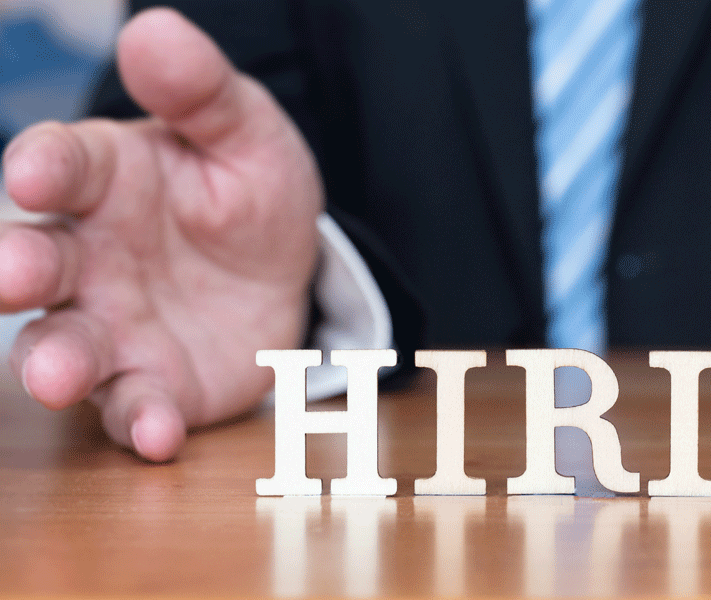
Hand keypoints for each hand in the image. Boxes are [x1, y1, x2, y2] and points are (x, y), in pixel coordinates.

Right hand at [0, 8, 321, 460]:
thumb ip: (201, 93)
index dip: (43, 168)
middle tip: (17, 272)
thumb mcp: (244, 132)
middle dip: (17, 268)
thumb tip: (156, 31)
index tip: (37, 174)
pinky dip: (139, 421)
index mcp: (103, 180)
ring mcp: (111, 325)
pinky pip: (133, 406)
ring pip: (63, 345)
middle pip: (34, 263)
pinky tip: (156, 434)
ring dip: (55, 361)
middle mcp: (87, 255)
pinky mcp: (149, 382)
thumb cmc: (247, 189)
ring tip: (61, 374)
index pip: (59, 165)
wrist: (286, 267)